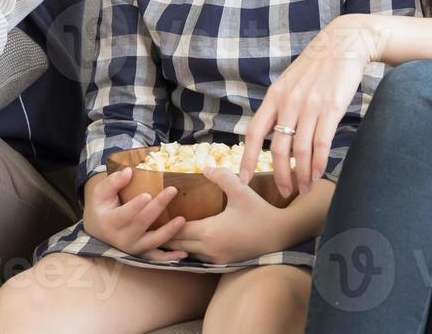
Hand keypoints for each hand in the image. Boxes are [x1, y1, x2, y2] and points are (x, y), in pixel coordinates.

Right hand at [80, 167, 188, 261]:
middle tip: (172, 190)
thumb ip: (113, 182)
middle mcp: (122, 238)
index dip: (135, 206)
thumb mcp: (100, 192)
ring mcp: (133, 247)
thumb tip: (128, 171)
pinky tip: (184, 253)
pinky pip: (156, 257)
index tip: (147, 195)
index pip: (123, 215)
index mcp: (110, 222)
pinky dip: (169, 257)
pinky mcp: (142, 253)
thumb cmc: (101, 207)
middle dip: (157, 207)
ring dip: (168, 232)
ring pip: (152, 242)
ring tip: (182, 220)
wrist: (98, 230)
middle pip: (142, 223)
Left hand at [162, 167, 289, 264]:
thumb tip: (204, 166)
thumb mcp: (242, 190)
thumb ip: (222, 176)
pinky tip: (185, 241)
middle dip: (163, 235)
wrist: (282, 234)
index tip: (151, 215)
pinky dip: (188, 250)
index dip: (163, 223)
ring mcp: (216, 259)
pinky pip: (198, 258)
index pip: (177, 230)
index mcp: (210, 233)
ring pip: (186, 254)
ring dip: (175, 245)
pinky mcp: (222, 263)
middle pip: (176, 246)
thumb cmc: (261, 212)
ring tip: (162, 232)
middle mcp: (209, 250)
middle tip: (149, 225)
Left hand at [239, 14, 379, 196]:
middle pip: (278, 148)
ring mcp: (310, 106)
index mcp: (275, 96)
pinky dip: (318, 163)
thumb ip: (282, 105)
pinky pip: (321, 143)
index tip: (243, 179)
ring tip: (305, 187)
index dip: (247, 158)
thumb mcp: (291, 81)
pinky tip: (318, 174)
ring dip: (302, 174)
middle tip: (285, 192)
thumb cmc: (319, 65)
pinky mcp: (331, 108)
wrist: (345, 43)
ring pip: (300, 150)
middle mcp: (289, 102)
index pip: (254, 132)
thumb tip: (277, 133)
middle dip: (280, 175)